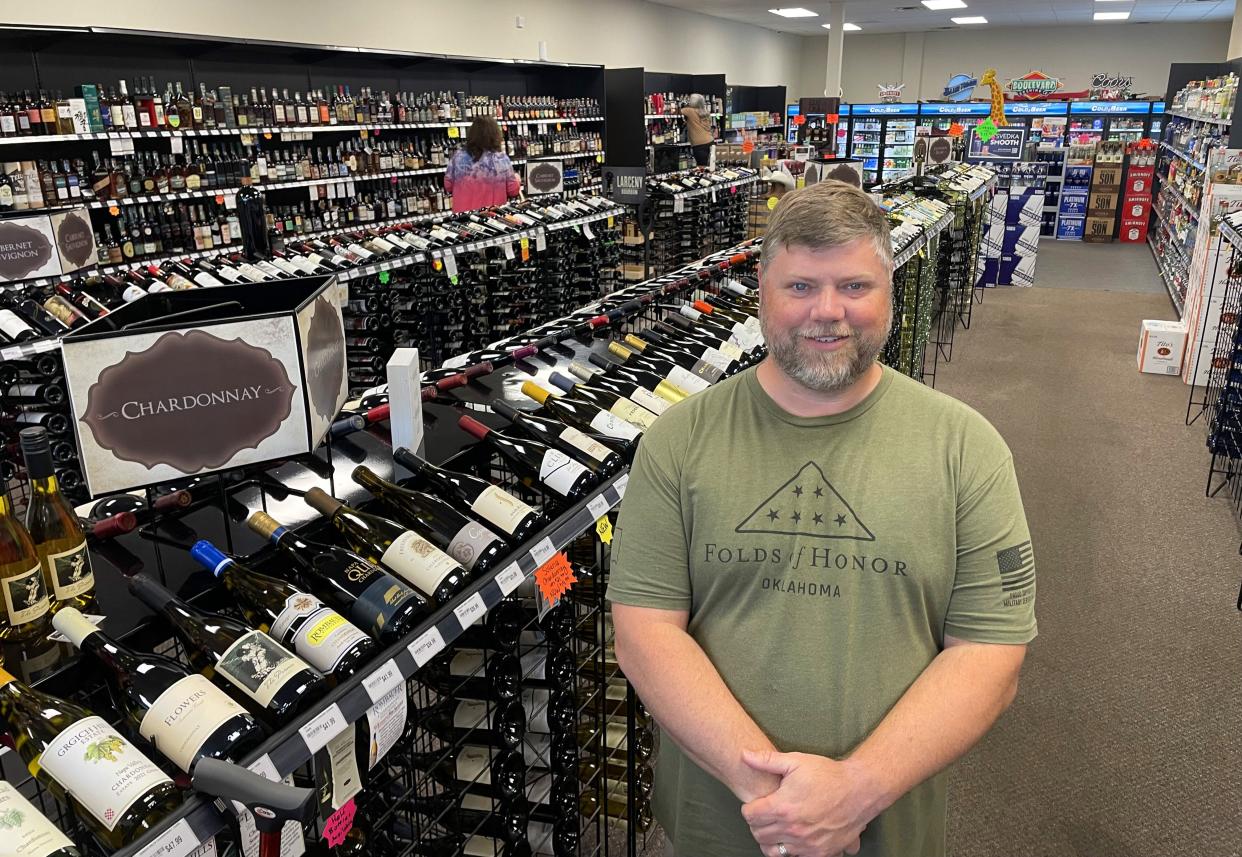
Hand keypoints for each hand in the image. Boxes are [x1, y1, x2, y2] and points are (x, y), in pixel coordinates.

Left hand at [740, 750, 877, 856]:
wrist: (859, 791)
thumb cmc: (827, 775)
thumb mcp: (796, 761)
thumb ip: (767, 760)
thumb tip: (744, 755)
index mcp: (783, 807)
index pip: (750, 816)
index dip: (749, 808)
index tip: (756, 804)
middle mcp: (792, 829)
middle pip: (758, 834)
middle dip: (757, 824)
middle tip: (765, 814)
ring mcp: (806, 844)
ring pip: (773, 850)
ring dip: (770, 839)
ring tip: (776, 827)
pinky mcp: (819, 853)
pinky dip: (789, 849)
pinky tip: (793, 836)